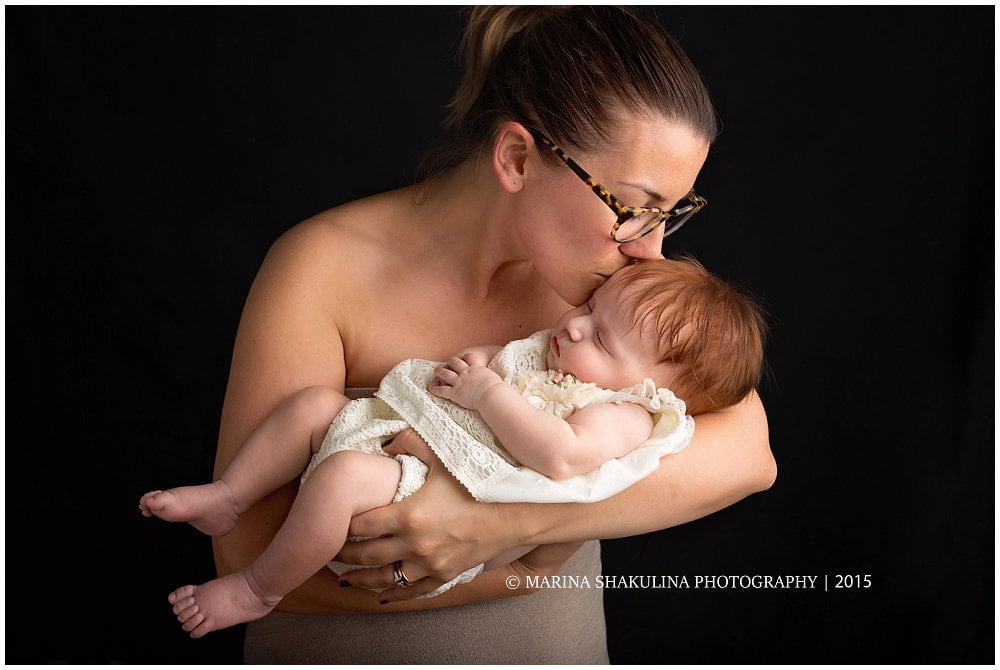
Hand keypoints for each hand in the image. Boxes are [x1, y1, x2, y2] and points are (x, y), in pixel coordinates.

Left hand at [335, 429, 517, 599]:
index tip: (332, 522)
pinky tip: (378, 594)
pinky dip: (391, 595)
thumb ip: (409, 443)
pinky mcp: (442, 576)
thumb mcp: (442, 459)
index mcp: (408, 515)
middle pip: (365, 554)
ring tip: (345, 575)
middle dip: (344, 553)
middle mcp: (414, 544)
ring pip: (383, 578)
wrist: (511, 515)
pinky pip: (410, 592)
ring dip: (360, 578)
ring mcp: (428, 565)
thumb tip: (384, 442)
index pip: (361, 525)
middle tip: (330, 550)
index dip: (341, 525)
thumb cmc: (476, 485)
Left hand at [429, 354, 503, 409]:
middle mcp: (466, 372)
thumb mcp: (497, 378)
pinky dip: (435, 388)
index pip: (469, 358)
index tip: (463, 357)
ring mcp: (459, 381)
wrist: (491, 394)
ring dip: (440, 371)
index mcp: (476, 368)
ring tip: (436, 370)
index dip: (465, 357)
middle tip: (448, 361)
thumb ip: (495, 378)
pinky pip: (442, 390)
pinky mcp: (454, 392)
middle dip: (451, 361)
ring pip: (446, 373)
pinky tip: (431, 388)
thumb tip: (504, 382)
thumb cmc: (497, 389)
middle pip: (455, 362)